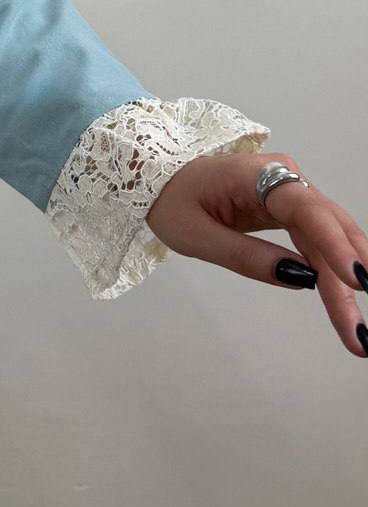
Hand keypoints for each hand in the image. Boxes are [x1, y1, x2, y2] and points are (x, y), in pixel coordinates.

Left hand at [145, 152, 367, 357]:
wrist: (159, 178)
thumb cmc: (172, 201)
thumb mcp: (196, 235)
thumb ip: (246, 257)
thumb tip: (301, 280)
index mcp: (254, 175)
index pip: (305, 209)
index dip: (335, 244)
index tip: (356, 279)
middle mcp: (282, 177)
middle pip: (326, 228)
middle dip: (347, 278)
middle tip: (360, 332)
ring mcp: (289, 191)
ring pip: (328, 238)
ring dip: (344, 282)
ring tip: (358, 331)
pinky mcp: (289, 208)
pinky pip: (317, 240)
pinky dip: (331, 270)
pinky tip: (345, 300)